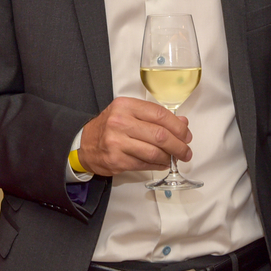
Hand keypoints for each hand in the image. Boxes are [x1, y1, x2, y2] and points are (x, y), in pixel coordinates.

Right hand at [77, 96, 192, 175]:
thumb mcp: (129, 113)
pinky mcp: (116, 160)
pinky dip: (157, 165)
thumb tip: (182, 123)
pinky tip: (162, 163)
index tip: (186, 134)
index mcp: (126, 106)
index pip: (160, 114)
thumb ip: (155, 116)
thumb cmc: (110, 126)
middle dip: (178, 145)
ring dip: (169, 157)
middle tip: (186, 151)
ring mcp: (117, 142)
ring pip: (154, 152)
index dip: (177, 126)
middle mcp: (120, 122)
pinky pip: (144, 164)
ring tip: (175, 158)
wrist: (84, 143)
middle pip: (160, 135)